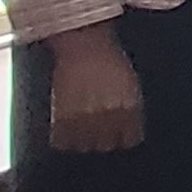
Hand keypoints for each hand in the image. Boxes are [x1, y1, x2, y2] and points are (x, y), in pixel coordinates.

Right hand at [43, 27, 143, 153]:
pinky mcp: (60, 116)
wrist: (83, 45)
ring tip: (79, 133)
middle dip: (102, 141)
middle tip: (96, 134)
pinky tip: (64, 132)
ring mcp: (84, 118)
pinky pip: (61, 141)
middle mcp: (109, 116)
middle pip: (106, 145)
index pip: (129, 139)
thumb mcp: (130, 84)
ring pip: (84, 146)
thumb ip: (131, 108)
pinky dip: (62, 140)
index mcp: (129, 108)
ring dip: (82, 142)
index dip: (122, 138)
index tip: (117, 137)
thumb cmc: (109, 60)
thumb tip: (129, 129)